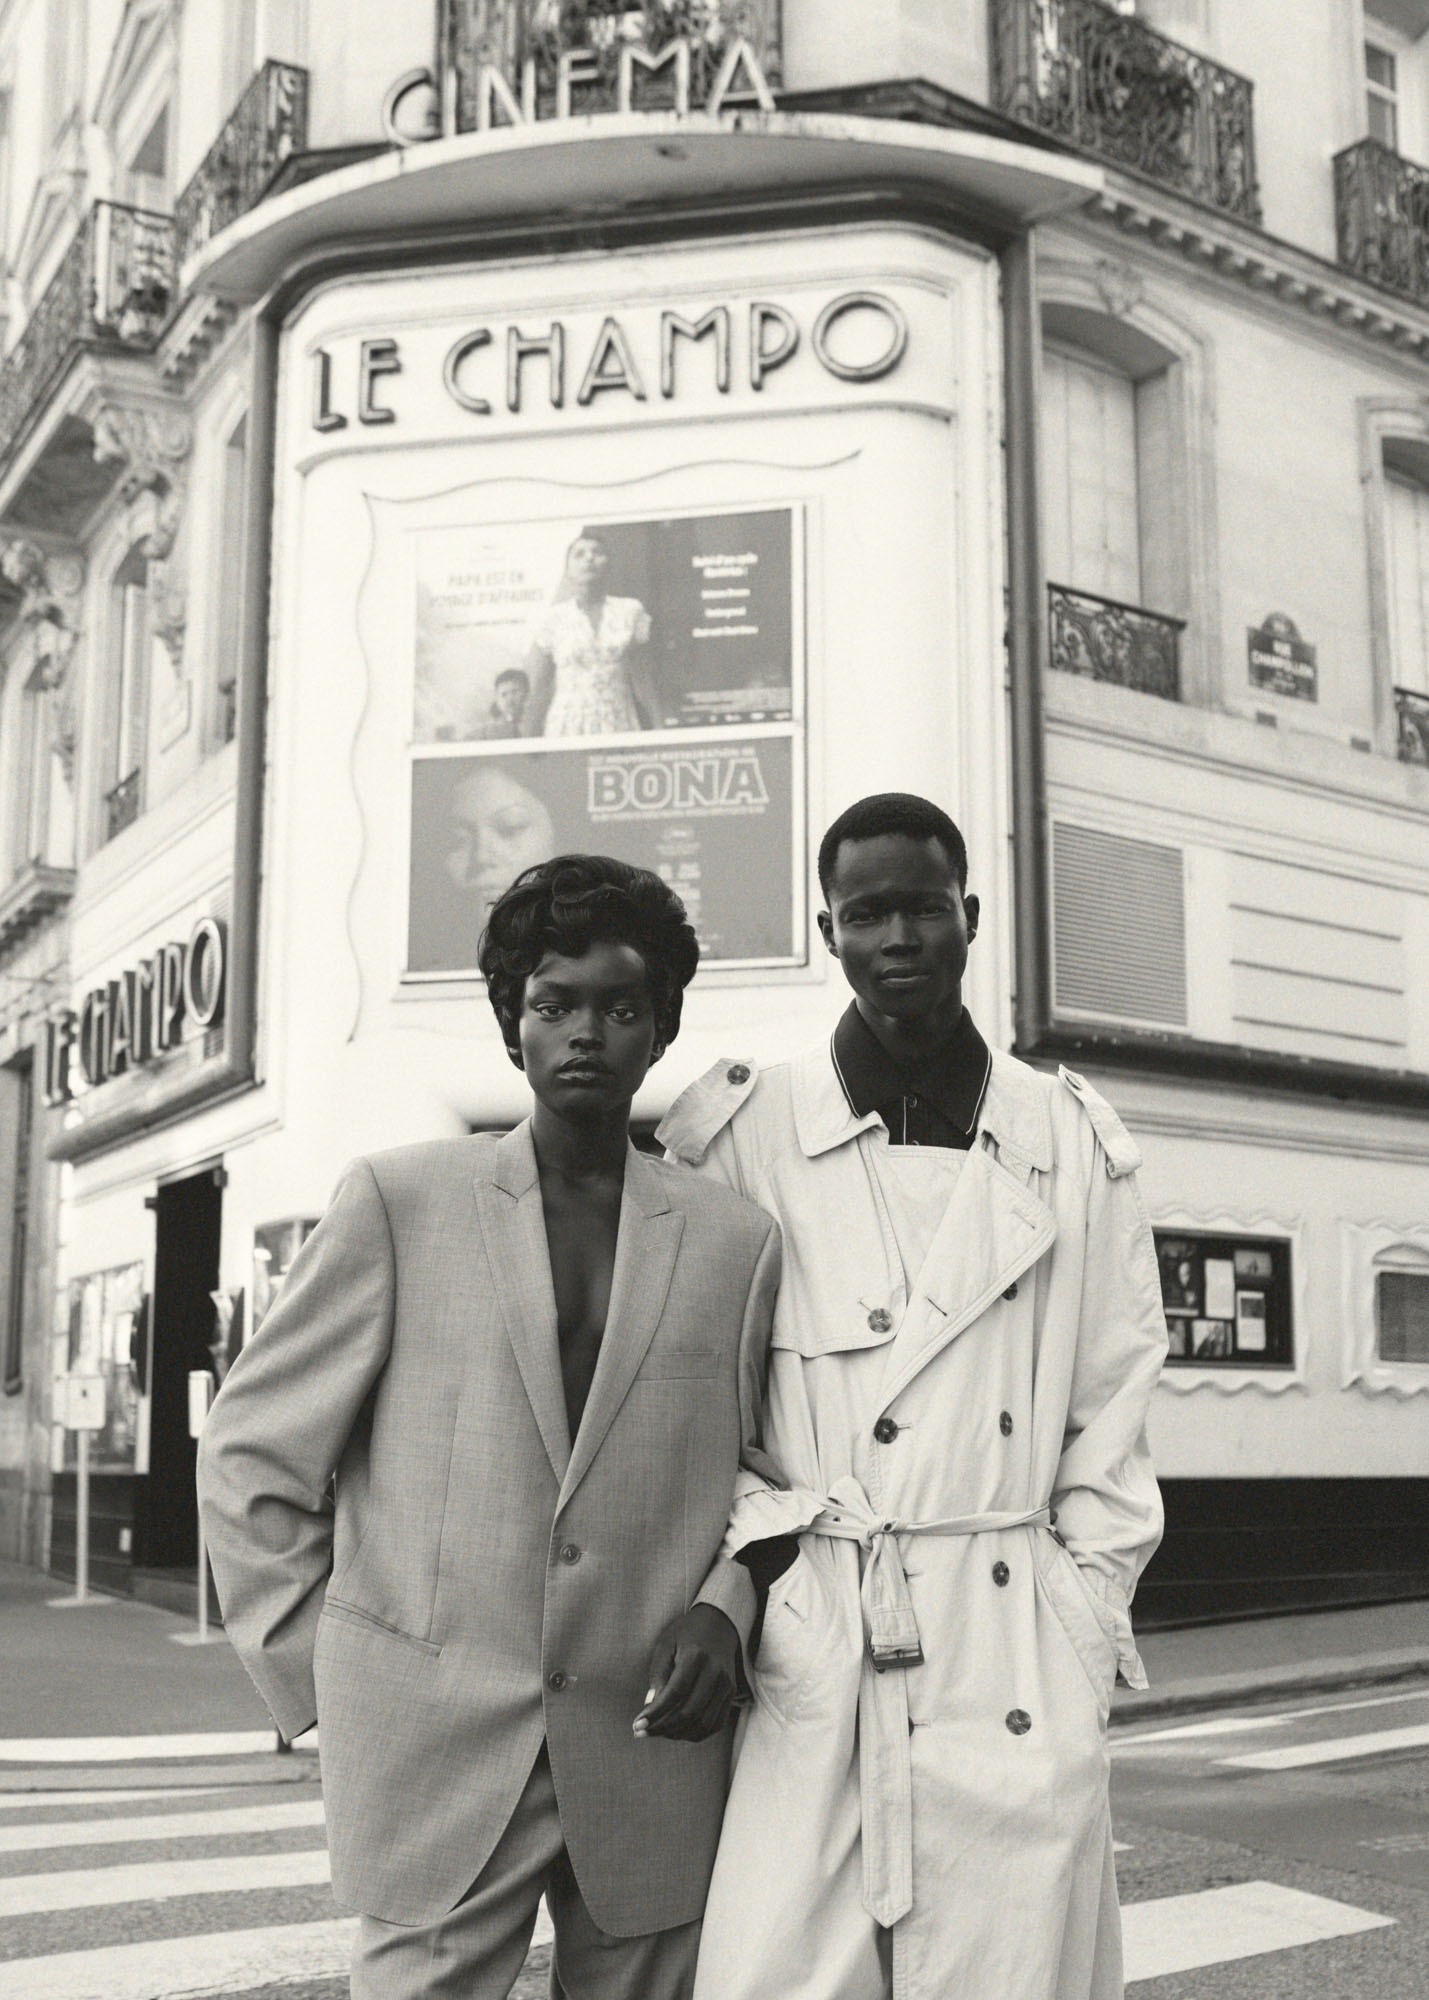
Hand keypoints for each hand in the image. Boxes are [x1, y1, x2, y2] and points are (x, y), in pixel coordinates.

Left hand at [634, 1604, 738, 1741]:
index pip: (675, 1693)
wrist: (719, 1624)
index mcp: (696, 1656)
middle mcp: (715, 1672)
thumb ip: (658, 1674)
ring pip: (703, 1724)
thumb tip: (650, 1706)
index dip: (655, 1714)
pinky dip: (695, 1733)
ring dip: (678, 1734)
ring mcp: (726, 1685)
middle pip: (690, 1712)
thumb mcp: (665, 1645)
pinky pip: (715, 1724)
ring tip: (658, 1731)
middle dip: (663, 1728)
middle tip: (642, 1733)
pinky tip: (677, 1730)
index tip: (637, 1726)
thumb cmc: (686, 1634)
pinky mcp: (731, 1694)